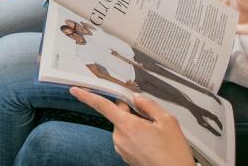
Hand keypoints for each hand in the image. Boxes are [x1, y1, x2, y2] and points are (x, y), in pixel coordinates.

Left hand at [70, 88, 195, 165]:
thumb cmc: (173, 154)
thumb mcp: (167, 121)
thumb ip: (149, 105)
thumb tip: (137, 98)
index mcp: (127, 125)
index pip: (102, 106)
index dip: (87, 96)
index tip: (75, 90)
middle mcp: (120, 138)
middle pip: (119, 115)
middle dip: (132, 113)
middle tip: (151, 121)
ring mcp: (121, 149)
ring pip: (124, 128)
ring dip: (135, 127)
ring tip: (154, 136)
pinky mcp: (125, 157)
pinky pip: (127, 139)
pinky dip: (136, 137)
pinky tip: (151, 143)